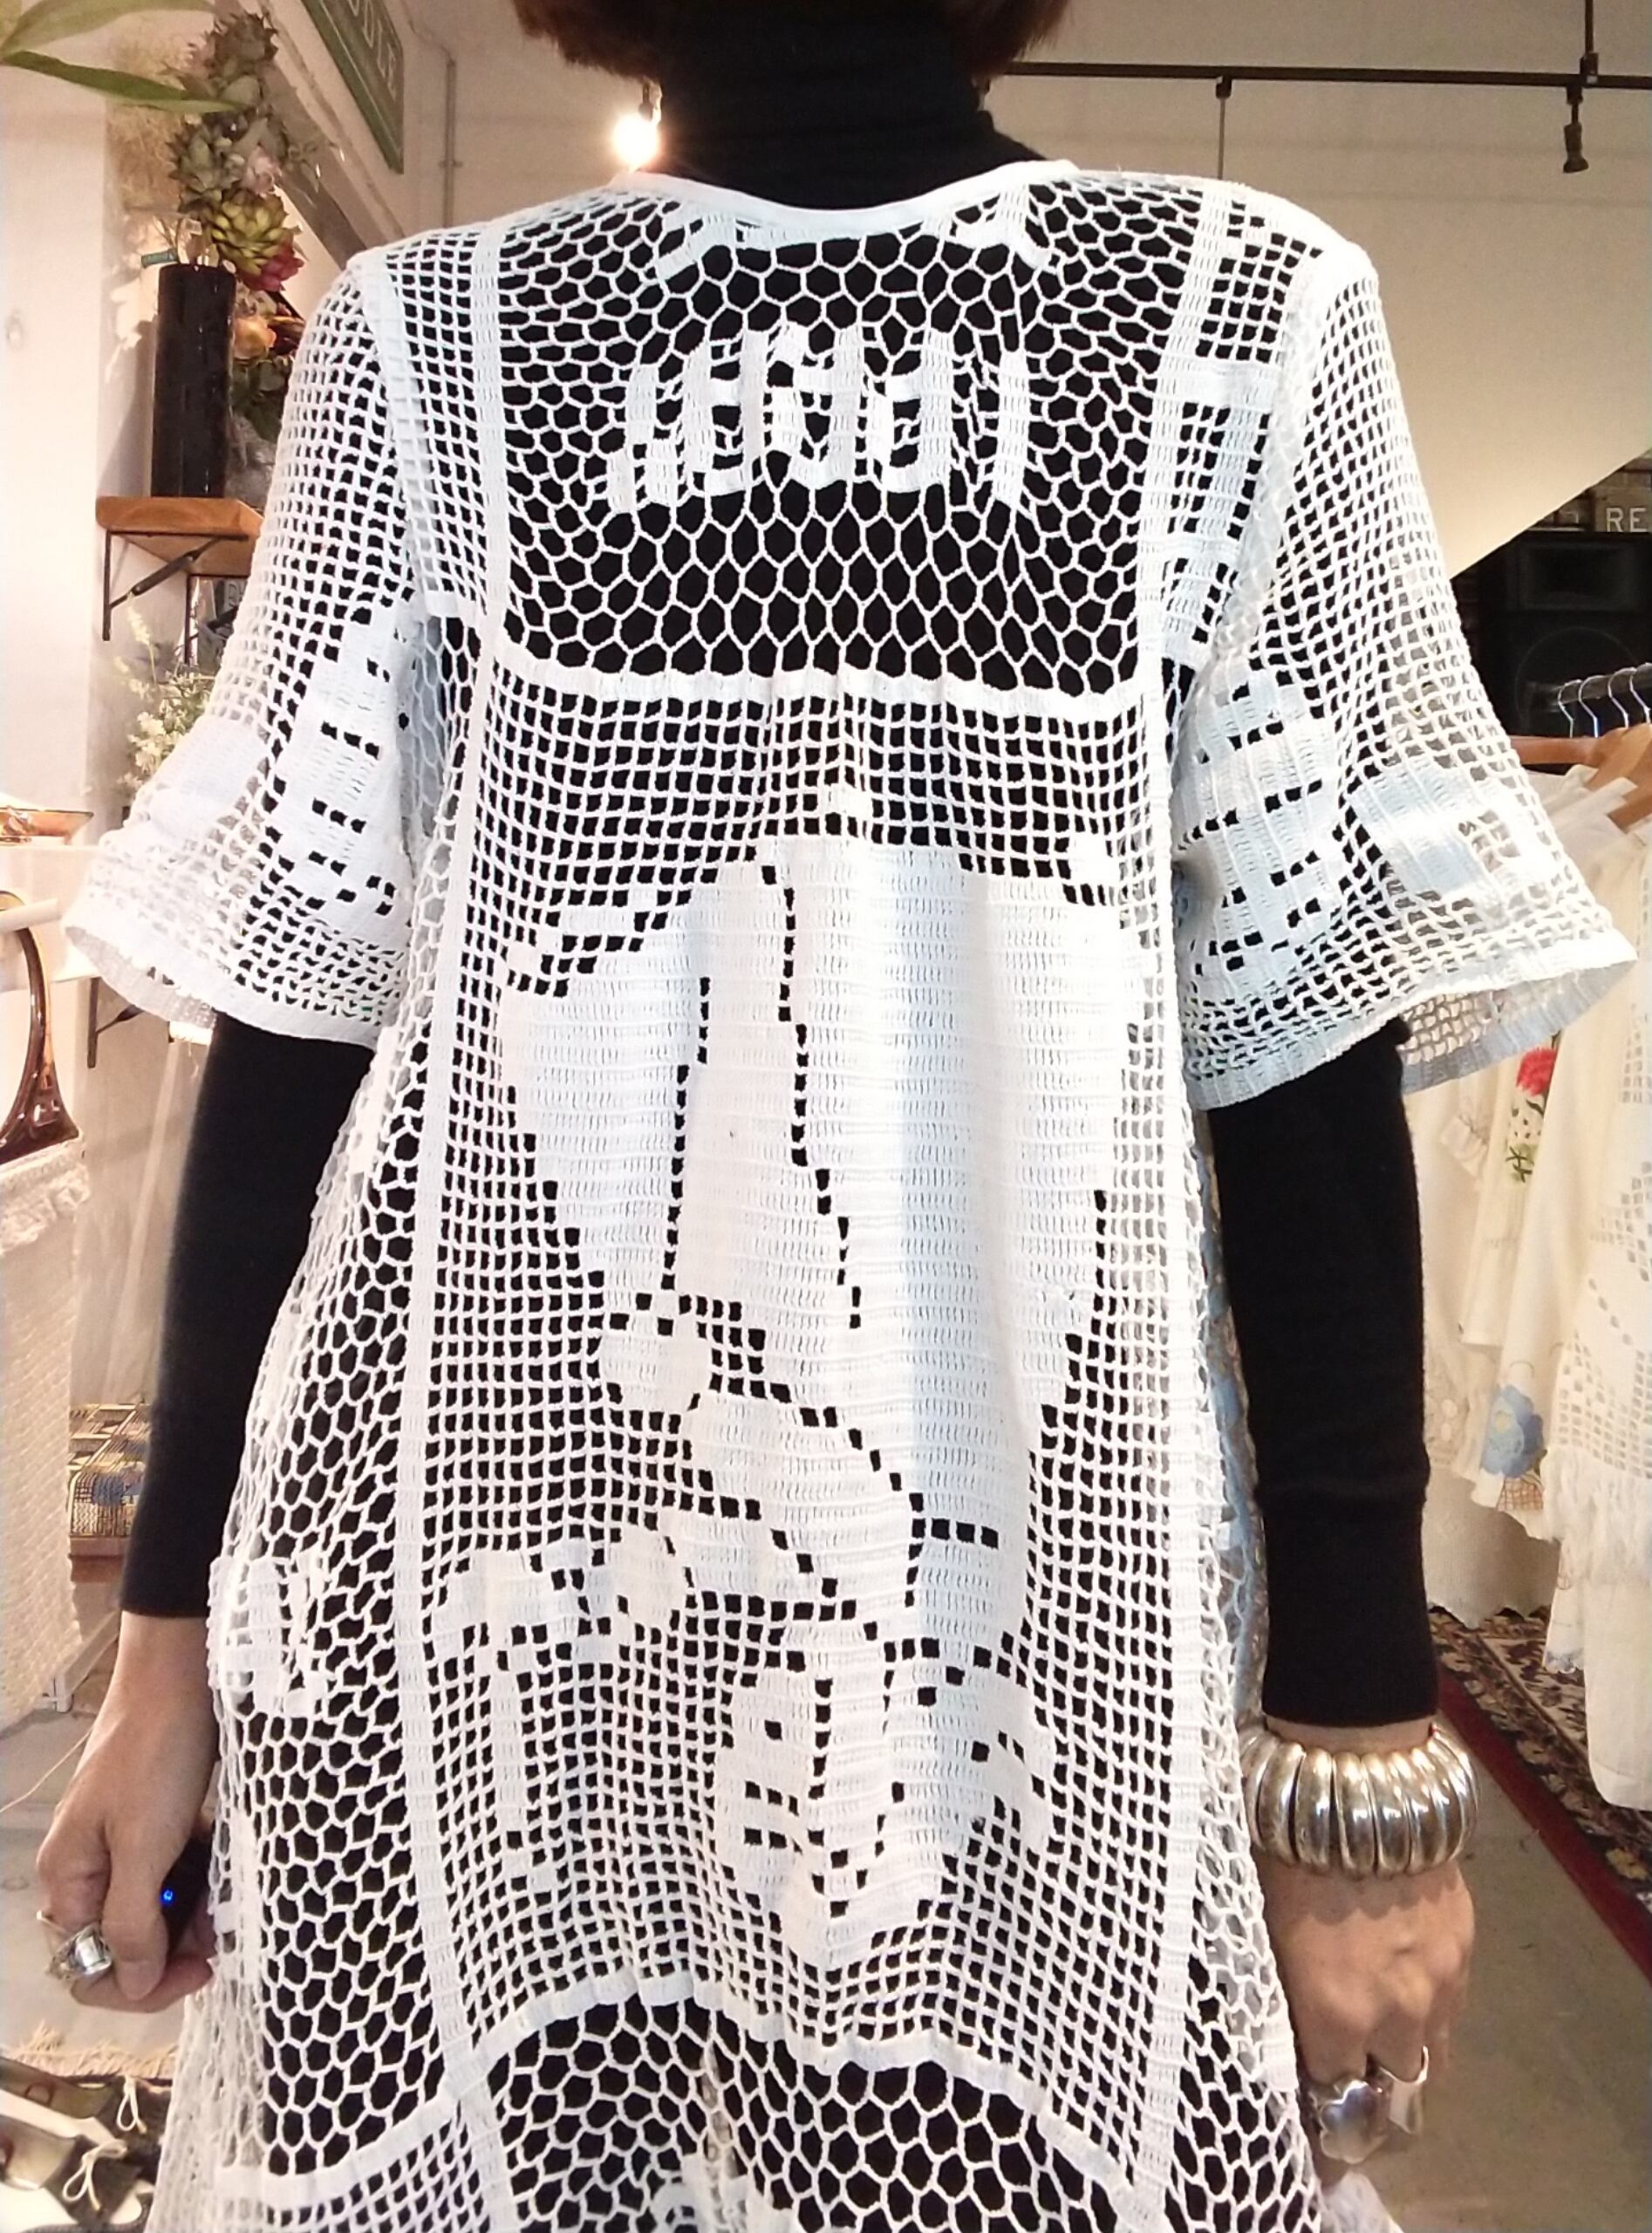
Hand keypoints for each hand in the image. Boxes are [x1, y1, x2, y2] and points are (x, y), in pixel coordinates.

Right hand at [36, 1614, 219, 2012]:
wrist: (183, 1673)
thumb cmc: (156, 1755)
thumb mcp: (143, 1845)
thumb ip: (132, 1920)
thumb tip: (129, 1984)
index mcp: (68, 1876)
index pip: (86, 1967)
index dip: (138, 1984)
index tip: (196, 1971)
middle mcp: (89, 1865)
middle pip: (122, 1942)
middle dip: (172, 1950)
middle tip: (220, 1938)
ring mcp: (124, 1841)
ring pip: (155, 1908)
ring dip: (192, 1917)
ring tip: (229, 1904)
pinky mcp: (158, 1819)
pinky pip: (175, 1871)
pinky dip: (201, 1879)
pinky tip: (226, 1869)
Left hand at [1255, 1718, 1474, 2169]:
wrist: (1359, 1784)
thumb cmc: (1287, 1848)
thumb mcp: (1268, 1929)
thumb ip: (1288, 1992)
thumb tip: (1292, 2024)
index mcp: (1334, 2015)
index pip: (1336, 2101)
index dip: (1323, 2107)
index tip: (1309, 2103)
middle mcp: (1395, 2016)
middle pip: (1396, 2096)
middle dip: (1373, 2094)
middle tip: (1349, 2075)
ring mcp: (1439, 1984)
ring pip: (1433, 2057)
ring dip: (1406, 2055)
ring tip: (1380, 2036)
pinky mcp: (1465, 1948)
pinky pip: (1452, 2007)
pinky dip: (1430, 2009)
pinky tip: (1404, 1983)